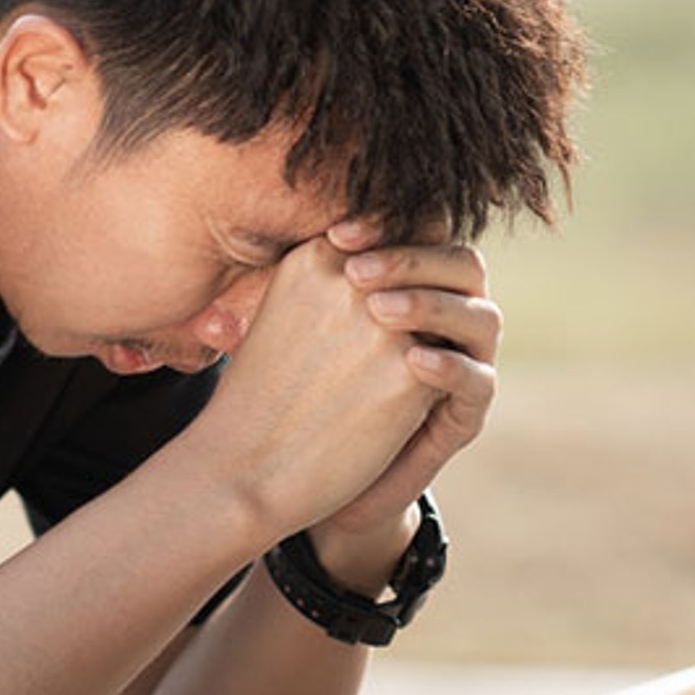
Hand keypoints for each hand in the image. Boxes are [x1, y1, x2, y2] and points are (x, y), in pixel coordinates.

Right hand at [178, 233, 453, 535]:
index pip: (397, 223)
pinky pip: (451, 363)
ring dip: (444, 335)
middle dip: (446, 285)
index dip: (417, 247)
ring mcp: (385, 321)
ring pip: (448, 311)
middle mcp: (353, 276)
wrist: (243, 471)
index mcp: (316, 256)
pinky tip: (404, 408)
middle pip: (436, 257)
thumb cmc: (259, 397)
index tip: (412, 280)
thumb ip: (334, 280)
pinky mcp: (410, 370)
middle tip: (434, 323)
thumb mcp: (284, 314)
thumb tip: (392, 265)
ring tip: (416, 367)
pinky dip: (438, 382)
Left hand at [306, 222, 497, 584]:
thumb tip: (292, 221)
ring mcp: (464, 364)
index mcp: (412, 284)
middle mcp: (447, 317)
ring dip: (433, 305)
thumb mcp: (297, 322)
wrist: (297, 475)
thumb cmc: (291, 390)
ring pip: (481, 316)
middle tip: (357, 272)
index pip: (425, 234)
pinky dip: (451, 366)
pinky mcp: (465, 414)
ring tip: (379, 311)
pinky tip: (413, 360)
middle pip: (462, 264)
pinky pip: (478, 381)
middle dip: (412, 260)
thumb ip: (312, 274)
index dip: (389, 226)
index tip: (335, 236)